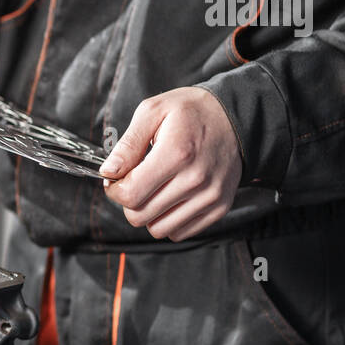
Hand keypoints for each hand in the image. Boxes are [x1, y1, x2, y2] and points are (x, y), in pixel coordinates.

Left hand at [100, 88, 242, 241]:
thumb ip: (127, 144)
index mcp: (176, 154)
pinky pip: (180, 232)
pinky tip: (171, 197)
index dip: (114, 189)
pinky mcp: (219, 208)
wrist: (236, 118)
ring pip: (158, 229)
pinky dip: (169, 220)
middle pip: (140, 216)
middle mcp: (195, 180)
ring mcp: (210, 197)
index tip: (116, 179)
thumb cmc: (192, 112)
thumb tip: (109, 171)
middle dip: (129, 202)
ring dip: (149, 213)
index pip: (130, 194)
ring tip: (155, 189)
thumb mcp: (153, 111)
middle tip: (135, 182)